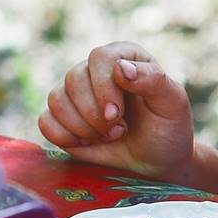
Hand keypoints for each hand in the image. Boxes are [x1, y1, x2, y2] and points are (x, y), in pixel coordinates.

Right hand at [38, 41, 194, 181]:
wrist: (158, 161)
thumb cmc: (168, 128)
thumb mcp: (172, 103)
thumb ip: (153, 80)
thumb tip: (120, 67)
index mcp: (125, 56)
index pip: (101, 57)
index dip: (104, 87)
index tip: (117, 114)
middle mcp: (97, 69)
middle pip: (74, 78)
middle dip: (94, 113)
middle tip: (119, 130)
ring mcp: (77, 93)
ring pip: (57, 100)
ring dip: (83, 127)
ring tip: (110, 136)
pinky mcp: (62, 117)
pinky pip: (45, 121)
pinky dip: (66, 137)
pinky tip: (90, 142)